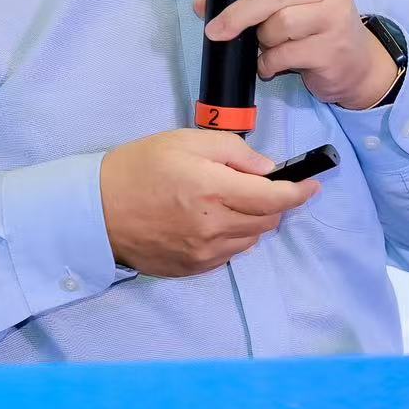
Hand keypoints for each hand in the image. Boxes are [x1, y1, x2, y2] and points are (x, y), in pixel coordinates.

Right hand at [100, 127, 321, 277]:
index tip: (311, 184)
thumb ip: (234, 151)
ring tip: (232, 201)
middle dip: (275, 203)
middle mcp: (213, 227)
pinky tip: (215, 220)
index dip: (299, 192)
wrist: (96, 209)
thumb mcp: (186, 141)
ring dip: (255, 220)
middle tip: (262, 186)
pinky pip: (230, 254)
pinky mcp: (192, 268)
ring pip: (252, 239)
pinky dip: (234, 237)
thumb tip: (267, 169)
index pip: (274, 198)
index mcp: (213, 191)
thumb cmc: (139, 167)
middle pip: (268, 221)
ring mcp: (203, 253)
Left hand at [192, 0, 397, 109]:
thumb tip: (202, 4)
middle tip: (216, 30)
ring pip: (279, 26)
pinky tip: (271, 64)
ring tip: (267, 46)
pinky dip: (268, 63)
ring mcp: (335, 18)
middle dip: (239, 14)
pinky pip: (285, 55)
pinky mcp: (332, 49)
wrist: (356, 64)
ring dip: (263, 41)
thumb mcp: (287, 4)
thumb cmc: (314, 26)